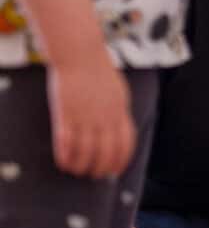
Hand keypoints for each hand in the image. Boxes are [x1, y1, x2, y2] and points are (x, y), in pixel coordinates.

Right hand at [47, 57, 135, 176]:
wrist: (80, 53)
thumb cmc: (97, 69)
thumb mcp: (118, 90)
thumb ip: (119, 110)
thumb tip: (120, 126)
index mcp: (120, 110)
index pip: (126, 144)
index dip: (121, 161)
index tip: (115, 171)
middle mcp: (105, 117)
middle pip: (106, 153)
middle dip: (100, 169)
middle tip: (93, 175)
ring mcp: (85, 116)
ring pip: (86, 153)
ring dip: (81, 167)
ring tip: (76, 170)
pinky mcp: (66, 114)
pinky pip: (67, 143)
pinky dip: (66, 157)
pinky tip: (63, 163)